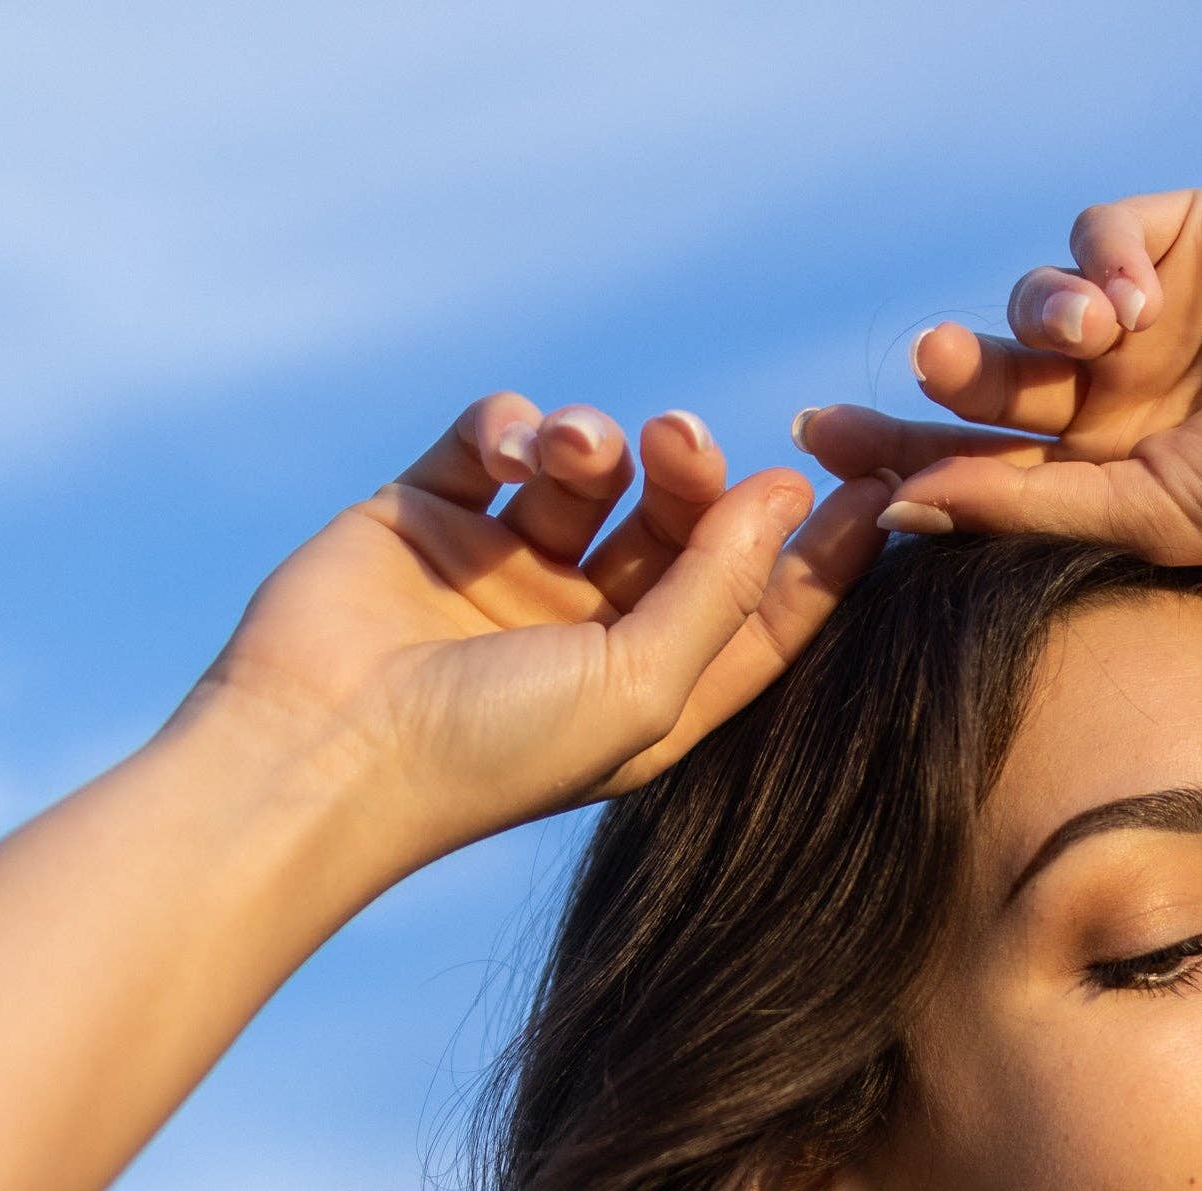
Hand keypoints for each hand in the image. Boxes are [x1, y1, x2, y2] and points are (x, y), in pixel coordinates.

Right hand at [180, 394, 896, 873]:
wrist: (322, 752)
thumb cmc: (494, 752)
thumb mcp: (640, 687)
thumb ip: (720, 592)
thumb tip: (783, 497)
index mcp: (656, 691)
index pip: (763, 613)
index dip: (822, 554)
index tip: (879, 490)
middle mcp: (591, 630)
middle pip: (683, 526)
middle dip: (694, 475)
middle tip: (682, 443)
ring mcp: (510, 569)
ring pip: (594, 470)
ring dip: (599, 440)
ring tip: (582, 451)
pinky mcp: (433, 514)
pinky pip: (498, 437)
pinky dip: (515, 427)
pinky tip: (511, 454)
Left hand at [792, 189, 1201, 563]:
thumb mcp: (1149, 514)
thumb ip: (1025, 506)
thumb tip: (898, 509)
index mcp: (1106, 478)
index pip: (976, 461)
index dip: (895, 448)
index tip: (815, 442)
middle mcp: (1120, 399)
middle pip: (990, 376)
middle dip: (954, 370)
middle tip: (935, 365)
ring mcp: (1156, 315)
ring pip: (1038, 297)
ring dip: (1039, 311)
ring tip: (1086, 335)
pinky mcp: (1192, 234)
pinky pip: (1100, 230)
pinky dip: (1100, 256)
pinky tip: (1140, 297)